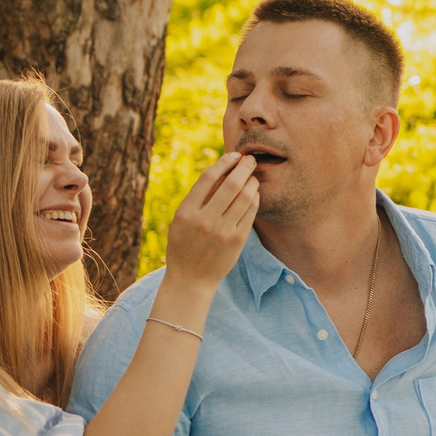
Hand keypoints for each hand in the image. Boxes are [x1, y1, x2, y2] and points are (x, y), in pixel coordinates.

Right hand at [160, 153, 260, 289]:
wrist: (191, 280)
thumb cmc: (184, 245)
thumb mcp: (181, 221)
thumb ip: (197, 198)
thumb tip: (221, 170)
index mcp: (186, 212)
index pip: (208, 177)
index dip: (224, 162)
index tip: (234, 155)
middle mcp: (204, 220)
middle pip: (231, 184)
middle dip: (244, 167)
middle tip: (250, 160)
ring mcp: (222, 231)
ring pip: (245, 197)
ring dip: (252, 182)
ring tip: (253, 177)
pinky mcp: (237, 240)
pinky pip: (251, 212)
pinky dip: (255, 198)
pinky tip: (254, 194)